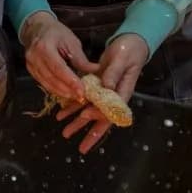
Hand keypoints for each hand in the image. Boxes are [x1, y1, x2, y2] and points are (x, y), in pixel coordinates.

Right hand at [20, 12, 93, 102]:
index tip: (82, 91)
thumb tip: (96, 70)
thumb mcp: (71, 42)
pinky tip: (65, 92)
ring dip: (61, 92)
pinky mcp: (30, 70)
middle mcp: (34, 57)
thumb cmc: (56, 32)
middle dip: (67, 90)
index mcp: (45, 47)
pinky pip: (43, 83)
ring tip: (75, 97)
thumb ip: (81, 59)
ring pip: (47, 83)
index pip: (58, 68)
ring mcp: (30, 65)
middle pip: (52, 78)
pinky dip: (55, 89)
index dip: (70, 81)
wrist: (37, 28)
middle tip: (81, 97)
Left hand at [57, 33, 144, 155]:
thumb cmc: (128, 51)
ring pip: (90, 112)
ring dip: (77, 123)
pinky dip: (72, 108)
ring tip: (65, 132)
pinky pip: (83, 101)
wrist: (130, 44)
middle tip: (81, 148)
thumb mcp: (121, 59)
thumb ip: (113, 73)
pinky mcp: (97, 88)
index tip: (85, 114)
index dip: (98, 114)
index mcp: (122, 93)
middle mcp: (113, 97)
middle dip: (91, 134)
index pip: (110, 110)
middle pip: (102, 119)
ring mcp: (104, 94)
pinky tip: (61, 114)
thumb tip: (107, 86)